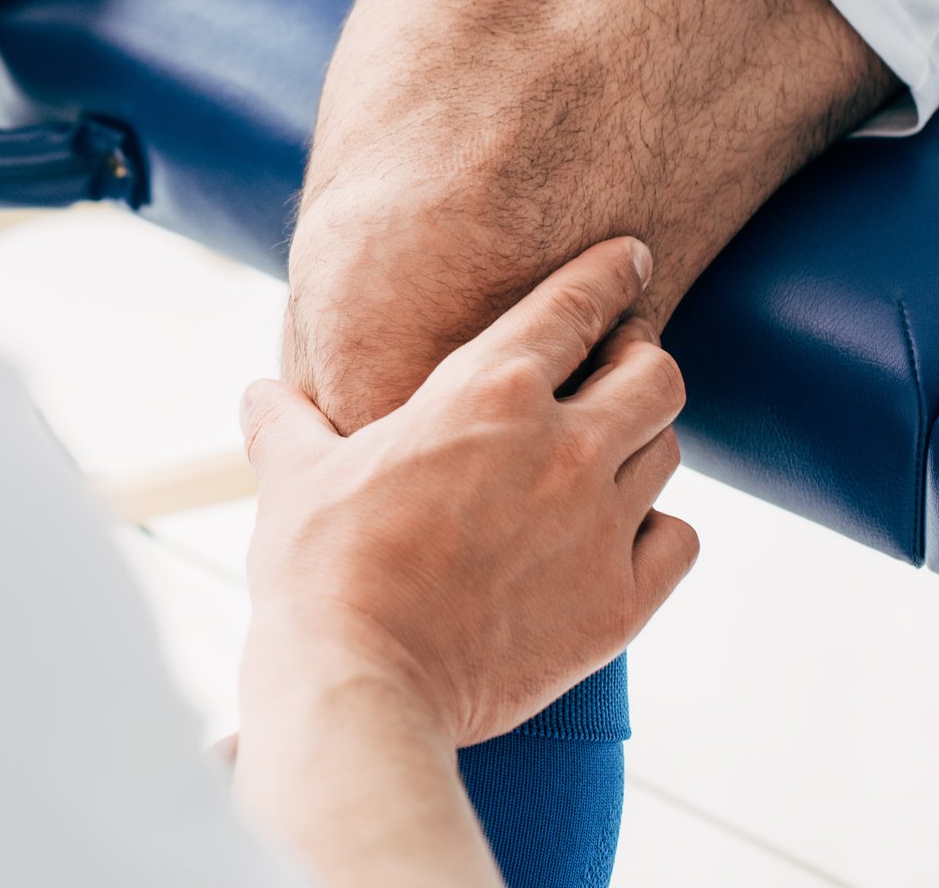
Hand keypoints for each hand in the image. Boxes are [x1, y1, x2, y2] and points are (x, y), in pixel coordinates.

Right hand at [240, 238, 697, 749]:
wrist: (362, 677)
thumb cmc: (322, 567)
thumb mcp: (292, 474)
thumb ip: (286, 423)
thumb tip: (259, 396)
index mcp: (488, 391)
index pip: (577, 304)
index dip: (611, 273)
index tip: (630, 260)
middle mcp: (564, 445)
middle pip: (656, 374)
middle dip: (641, 362)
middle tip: (616, 372)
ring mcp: (601, 524)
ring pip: (669, 453)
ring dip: (644, 445)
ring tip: (611, 456)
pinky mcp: (620, 600)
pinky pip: (679, 541)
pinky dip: (659, 532)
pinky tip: (623, 537)